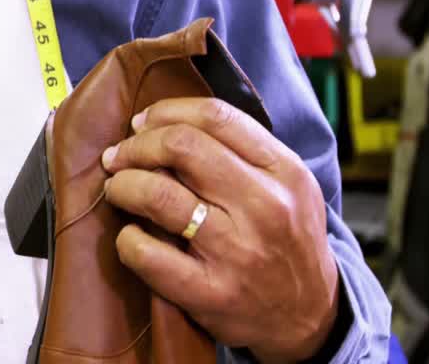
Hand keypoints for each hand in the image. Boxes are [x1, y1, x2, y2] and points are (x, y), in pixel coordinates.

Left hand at [100, 97, 339, 363]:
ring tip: (117, 188)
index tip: (142, 123)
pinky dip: (127, 239)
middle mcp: (264, 206)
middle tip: (118, 157)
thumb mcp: (287, 183)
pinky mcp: (211, 293)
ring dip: (123, 185)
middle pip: (181, 147)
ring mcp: (237, 252)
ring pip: (158, 195)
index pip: (215, 116)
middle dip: (136, 146)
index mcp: (284, 170)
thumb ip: (239, 148)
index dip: (166, 112)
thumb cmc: (285, 239)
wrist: (310, 315)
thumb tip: (161, 123)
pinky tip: (132, 236)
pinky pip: (147, 254)